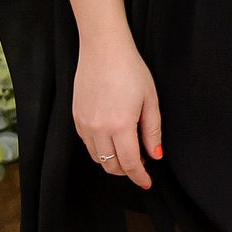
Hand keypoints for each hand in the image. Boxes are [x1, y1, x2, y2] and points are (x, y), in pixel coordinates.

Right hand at [73, 35, 161, 188]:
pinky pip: (87, 144)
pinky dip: (100, 149)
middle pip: (111, 166)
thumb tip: (155, 155)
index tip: (147, 183)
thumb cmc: (131, 70)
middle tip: (140, 165)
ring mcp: (84, 124)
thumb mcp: (150, 99)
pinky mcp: (75, 117)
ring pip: (97, 158)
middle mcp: (98, 129)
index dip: (139, 176)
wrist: (103, 49)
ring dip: (112, 162)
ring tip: (128, 152)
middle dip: (127, 171)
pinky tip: (111, 139)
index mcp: (120, 125)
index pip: (129, 163)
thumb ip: (152, 130)